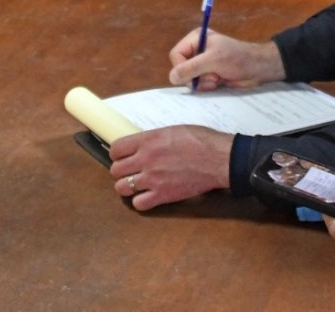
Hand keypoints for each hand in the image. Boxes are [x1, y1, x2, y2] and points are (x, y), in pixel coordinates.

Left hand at [108, 125, 233, 210]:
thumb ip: (153, 139)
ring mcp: (153, 179)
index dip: (117, 154)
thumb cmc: (201, 140)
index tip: (123, 157)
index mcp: (148, 140)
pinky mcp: (163, 195)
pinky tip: (149, 196)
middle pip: (115, 170)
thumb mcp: (172, 130)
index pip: (116, 149)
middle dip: (122, 171)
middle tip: (131, 171)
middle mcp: (146, 159)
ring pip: (122, 188)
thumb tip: (143, 145)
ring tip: (137, 185)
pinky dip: (141, 201)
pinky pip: (138, 204)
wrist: (218, 158)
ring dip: (128, 187)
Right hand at [167, 29, 286, 90]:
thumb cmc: (238, 59)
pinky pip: (199, 84)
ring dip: (203, 82)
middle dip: (196, 76)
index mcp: (196, 39)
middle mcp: (197, 50)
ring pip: (190, 79)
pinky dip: (208, 86)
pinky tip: (219, 82)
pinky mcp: (209, 74)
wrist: (259, 68)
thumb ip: (191, 68)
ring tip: (218, 79)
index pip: (176, 55)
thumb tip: (172, 77)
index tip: (195, 73)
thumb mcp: (213, 60)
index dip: (182, 67)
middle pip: (181, 68)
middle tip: (212, 76)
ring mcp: (203, 63)